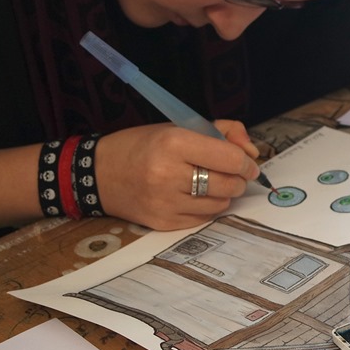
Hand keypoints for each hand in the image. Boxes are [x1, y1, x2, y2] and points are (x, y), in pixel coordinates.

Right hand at [94, 122, 260, 230]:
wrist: (98, 172)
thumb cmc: (143, 145)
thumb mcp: (179, 127)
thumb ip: (223, 132)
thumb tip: (251, 151)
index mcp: (174, 143)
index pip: (230, 158)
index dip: (246, 162)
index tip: (248, 162)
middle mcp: (169, 174)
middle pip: (229, 184)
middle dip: (238, 179)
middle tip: (232, 173)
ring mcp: (165, 202)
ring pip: (220, 204)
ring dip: (223, 194)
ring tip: (210, 182)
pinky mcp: (163, 223)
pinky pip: (203, 218)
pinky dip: (207, 207)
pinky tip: (194, 196)